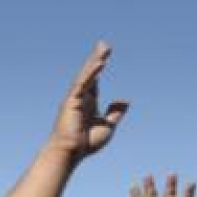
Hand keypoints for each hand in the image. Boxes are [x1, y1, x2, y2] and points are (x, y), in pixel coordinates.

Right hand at [47, 42, 128, 161]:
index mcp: (88, 103)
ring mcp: (75, 98)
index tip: (104, 55)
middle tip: (104, 44)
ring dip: (95, 60)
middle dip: (97, 58)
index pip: (94, 81)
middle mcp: (80, 98)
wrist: (72, 152)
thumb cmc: (86, 143)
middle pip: (90, 74)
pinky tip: (101, 62)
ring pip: (86, 75)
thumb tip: (125, 100)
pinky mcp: (71, 100)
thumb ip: (115, 113)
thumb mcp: (107, 126)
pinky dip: (91, 72)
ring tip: (104, 48)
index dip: (99, 67)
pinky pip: (83, 82)